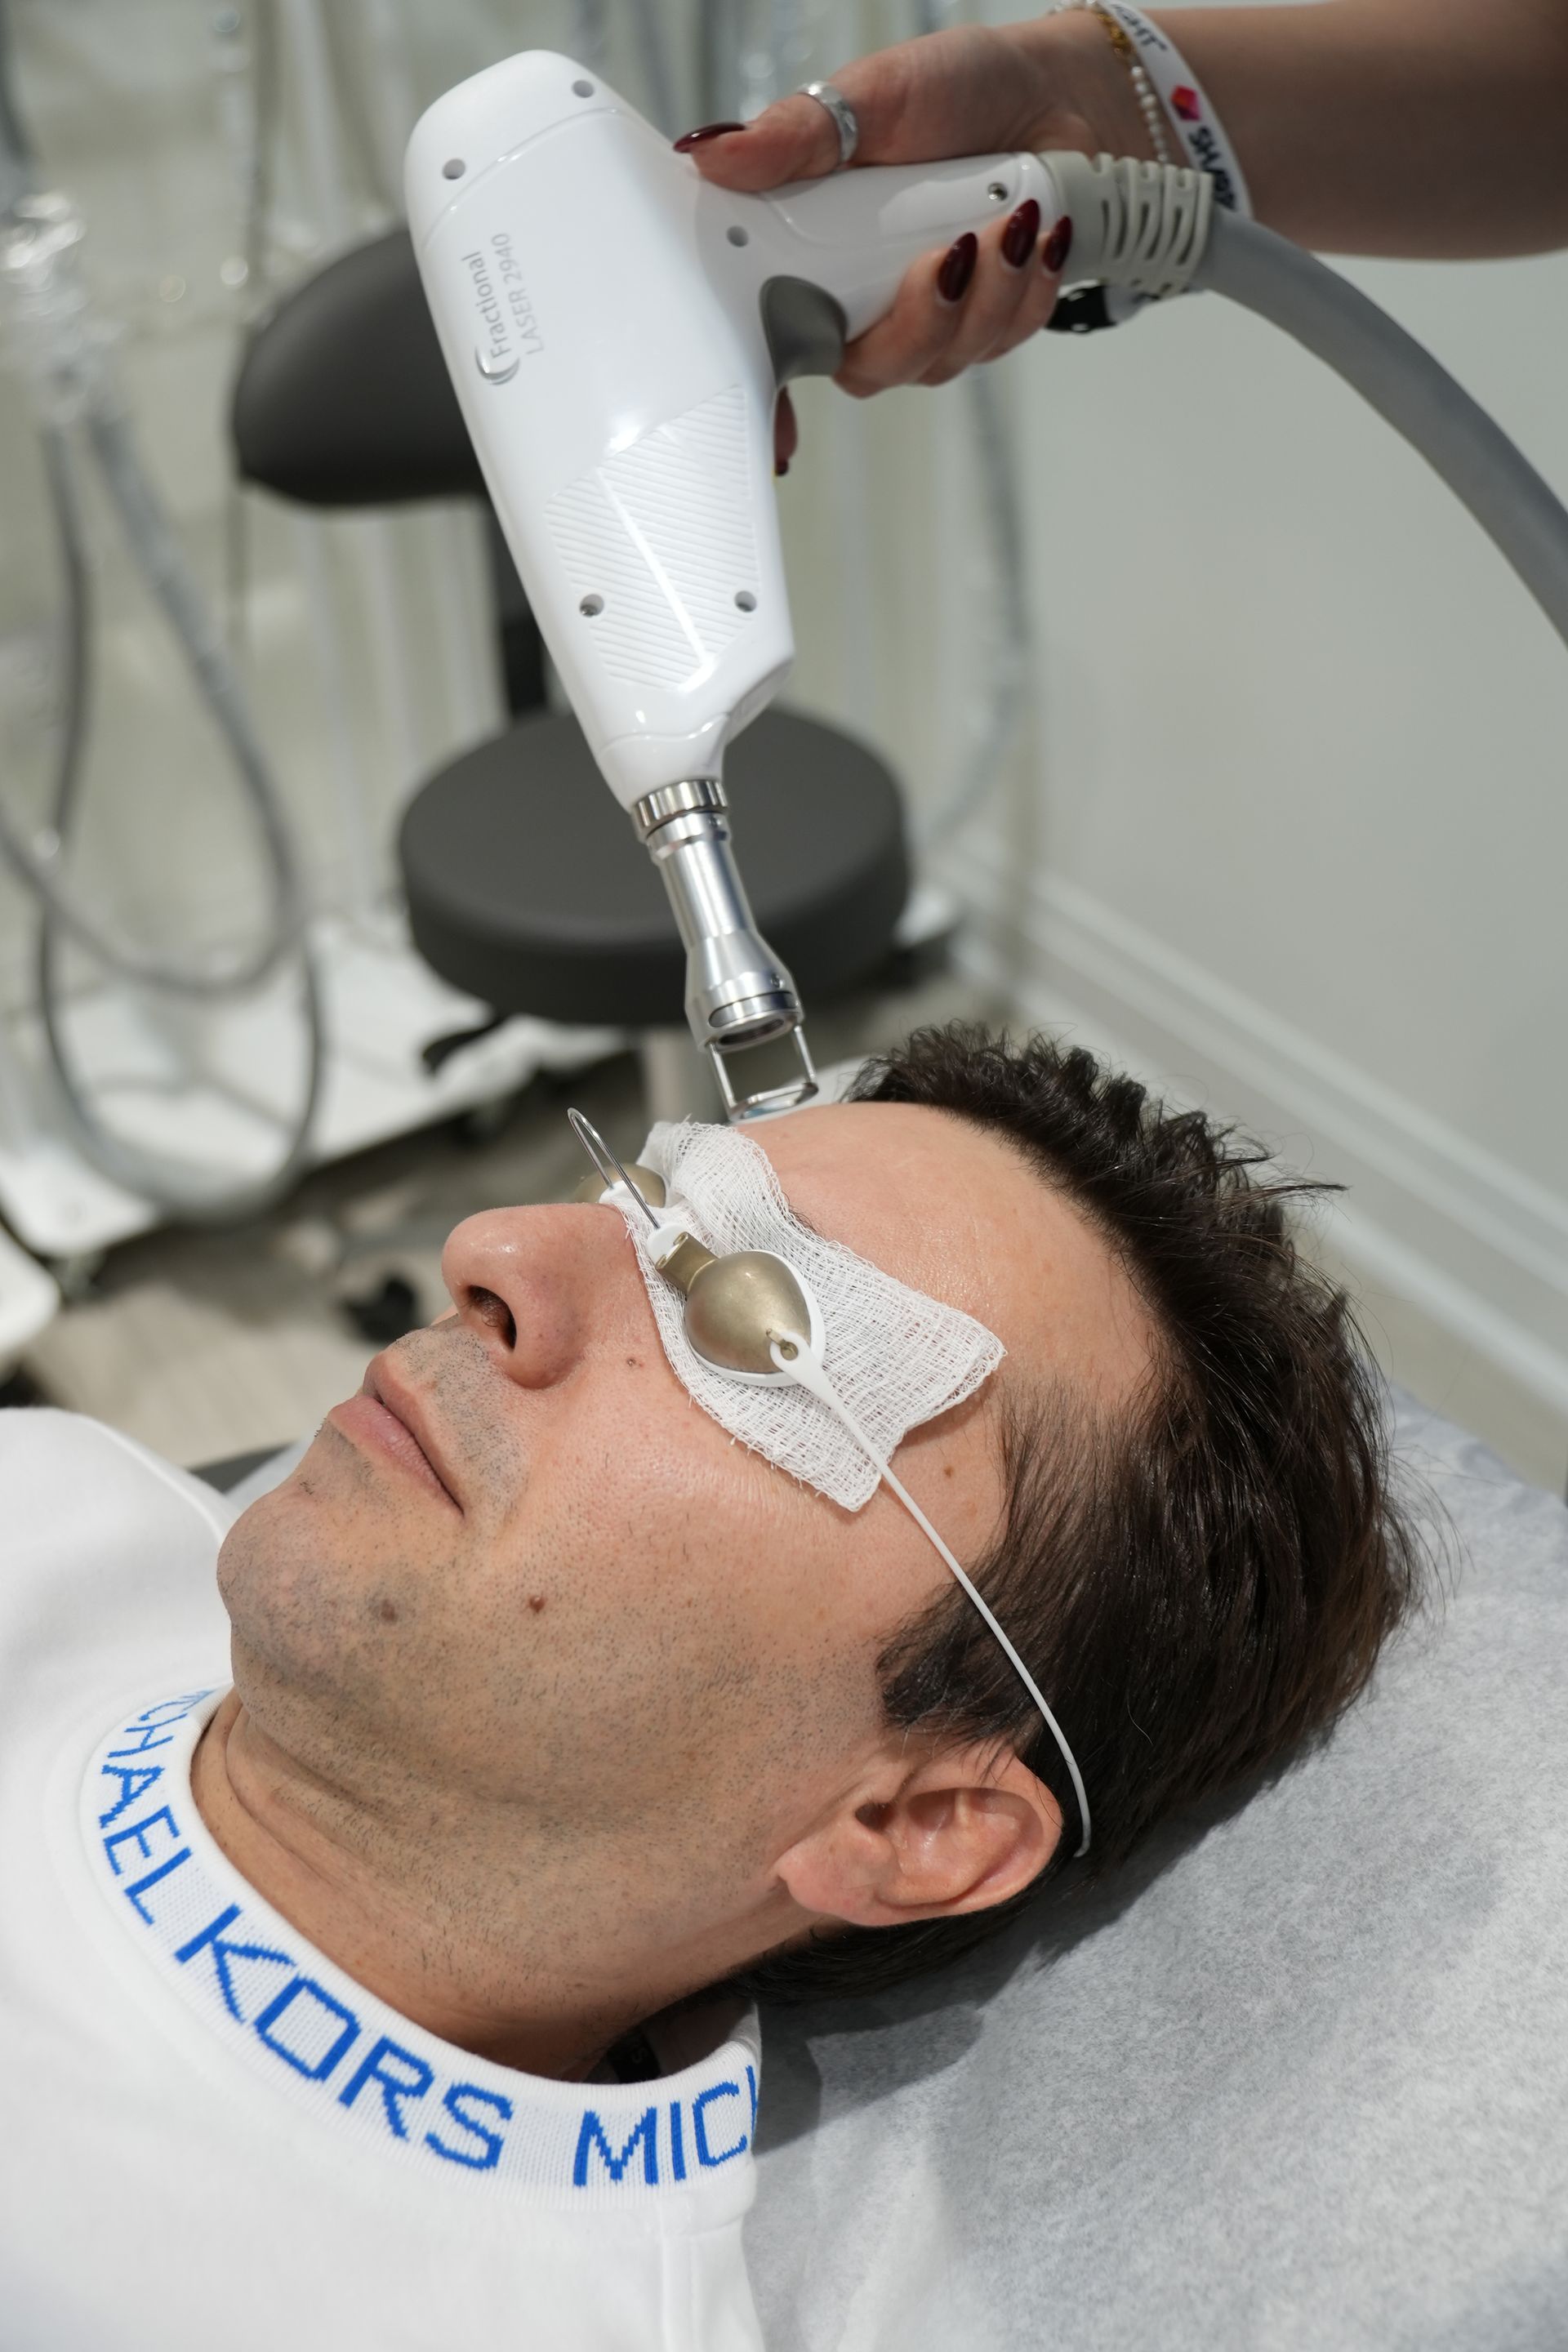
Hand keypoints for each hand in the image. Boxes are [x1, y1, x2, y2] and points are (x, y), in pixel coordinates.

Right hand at [679, 13, 1154, 432]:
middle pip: (869, 371)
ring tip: (1011, 216)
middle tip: (948, 248)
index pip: (772, 351)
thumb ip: (794, 137)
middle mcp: (865, 305)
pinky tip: (1039, 229)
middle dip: (919, 318)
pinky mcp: (990, 324)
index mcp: (813, 259)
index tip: (779, 438)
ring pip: (944, 359)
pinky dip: (1029, 285)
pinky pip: (1004, 338)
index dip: (769, 406)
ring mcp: (930, 324)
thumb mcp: (869, 98)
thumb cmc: (955, 93)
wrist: (1052, 91)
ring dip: (987, 290)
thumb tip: (715, 155)